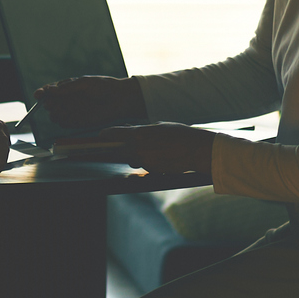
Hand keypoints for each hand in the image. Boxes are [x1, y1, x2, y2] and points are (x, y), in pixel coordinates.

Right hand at [36, 75, 144, 129]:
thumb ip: (67, 87)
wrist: (119, 99)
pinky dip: (64, 121)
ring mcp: (71, 112)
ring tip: (64, 110)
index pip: (49, 91)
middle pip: (49, 104)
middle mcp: (66, 100)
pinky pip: (64, 124)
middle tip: (52, 103)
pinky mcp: (77, 122)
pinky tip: (72, 117)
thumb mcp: (84, 82)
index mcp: (67, 88)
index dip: (41, 93)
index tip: (38, 94)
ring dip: (55, 114)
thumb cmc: (103, 87)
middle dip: (48, 104)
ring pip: (54, 115)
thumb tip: (50, 89)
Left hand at [83, 122, 214, 177]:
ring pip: (131, 160)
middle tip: (114, 147)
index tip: (100, 137)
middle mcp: (137, 147)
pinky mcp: (151, 171)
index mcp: (138, 133)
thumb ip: (143, 129)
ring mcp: (144, 161)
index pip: (112, 134)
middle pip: (117, 151)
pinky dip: (146, 163)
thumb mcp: (160, 126)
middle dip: (117, 149)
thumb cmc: (180, 135)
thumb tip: (129, 130)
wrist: (197, 150)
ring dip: (134, 157)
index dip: (105, 135)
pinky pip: (143, 167)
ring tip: (148, 151)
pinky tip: (158, 158)